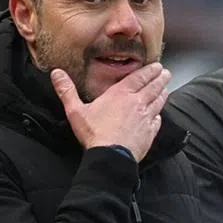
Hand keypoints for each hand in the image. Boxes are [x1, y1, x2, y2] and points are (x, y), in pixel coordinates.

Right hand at [51, 62, 169, 161]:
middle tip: (166, 73)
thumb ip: (67, 91)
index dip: (150, 71)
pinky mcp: (149, 133)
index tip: (157, 66)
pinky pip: (157, 121)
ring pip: (158, 102)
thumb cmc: (94, 133)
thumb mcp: (76, 111)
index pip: (140, 77)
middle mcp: (137, 103)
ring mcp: (145, 118)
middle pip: (153, 87)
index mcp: (121, 94)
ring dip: (163, 93)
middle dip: (160, 79)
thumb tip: (56, 73)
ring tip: (166, 88)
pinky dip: (159, 116)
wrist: (111, 156)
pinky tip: (158, 115)